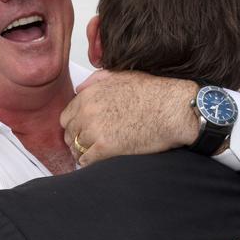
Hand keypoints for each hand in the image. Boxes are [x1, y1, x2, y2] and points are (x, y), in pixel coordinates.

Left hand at [60, 70, 198, 165]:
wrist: (173, 109)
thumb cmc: (153, 93)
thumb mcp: (121, 76)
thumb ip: (95, 81)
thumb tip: (80, 89)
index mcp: (89, 95)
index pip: (66, 117)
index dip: (74, 125)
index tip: (81, 131)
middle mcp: (88, 112)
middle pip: (69, 134)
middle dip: (78, 139)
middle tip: (88, 144)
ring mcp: (95, 130)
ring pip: (77, 148)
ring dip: (84, 152)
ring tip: (95, 154)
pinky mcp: (106, 148)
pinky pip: (86, 161)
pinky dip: (90, 163)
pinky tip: (99, 161)